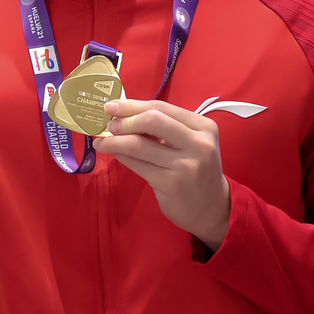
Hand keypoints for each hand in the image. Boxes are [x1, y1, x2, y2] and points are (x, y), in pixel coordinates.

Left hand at [95, 98, 230, 249]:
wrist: (211, 207)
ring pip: (139, 145)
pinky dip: (121, 156)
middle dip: (124, 120)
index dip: (133, 105)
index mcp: (203, 127)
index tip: (112, 106)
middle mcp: (198, 144)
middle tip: (108, 125)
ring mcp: (185, 165)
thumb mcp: (191, 142)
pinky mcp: (170, 184)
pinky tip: (115, 154)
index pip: (162, 108)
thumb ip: (165, 127)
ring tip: (102, 141)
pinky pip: (138, 165)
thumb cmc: (196, 168)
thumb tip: (124, 114)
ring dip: (115, 141)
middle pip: (152, 120)